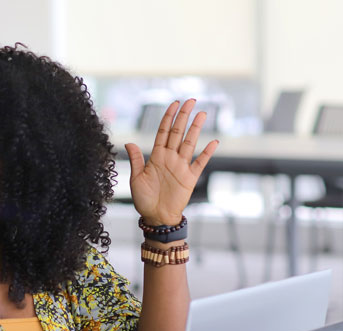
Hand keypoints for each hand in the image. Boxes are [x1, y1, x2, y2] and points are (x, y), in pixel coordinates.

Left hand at [124, 99, 218, 225]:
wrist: (156, 218)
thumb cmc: (144, 200)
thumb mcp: (136, 179)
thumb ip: (136, 160)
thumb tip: (129, 142)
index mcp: (156, 156)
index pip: (164, 132)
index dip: (168, 117)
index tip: (174, 103)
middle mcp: (170, 158)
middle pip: (178, 132)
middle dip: (184, 116)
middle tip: (191, 100)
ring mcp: (181, 167)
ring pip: (190, 143)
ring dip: (196, 129)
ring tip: (202, 114)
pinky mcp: (190, 178)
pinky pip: (200, 163)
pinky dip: (207, 153)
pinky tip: (214, 142)